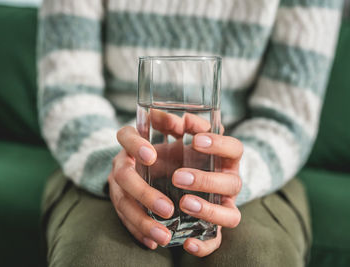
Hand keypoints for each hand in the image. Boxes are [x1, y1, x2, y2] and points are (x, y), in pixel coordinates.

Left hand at [109, 111, 242, 256]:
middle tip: (178, 177)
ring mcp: (222, 207)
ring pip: (230, 215)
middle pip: (233, 183)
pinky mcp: (211, 228)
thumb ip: (169, 124)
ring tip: (183, 203)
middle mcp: (228, 184)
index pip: (235, 148)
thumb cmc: (176, 157)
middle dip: (206, 180)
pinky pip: (215, 241)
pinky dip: (204, 245)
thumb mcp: (174, 140)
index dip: (219, 144)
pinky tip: (187, 244)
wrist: (172, 181)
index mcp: (224, 159)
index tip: (195, 141)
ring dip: (208, 210)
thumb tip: (155, 113)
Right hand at [109, 126, 172, 248]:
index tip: (152, 155)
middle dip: (144, 193)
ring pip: (122, 204)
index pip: (125, 135)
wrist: (150, 163)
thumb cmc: (170, 148)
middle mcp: (121, 162)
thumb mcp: (175, 134)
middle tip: (167, 208)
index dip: (135, 144)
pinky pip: (124, 220)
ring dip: (142, 221)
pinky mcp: (120, 203)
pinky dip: (138, 232)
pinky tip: (153, 243)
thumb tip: (184, 122)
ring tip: (164, 236)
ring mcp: (117, 185)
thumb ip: (181, 125)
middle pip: (123, 176)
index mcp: (132, 141)